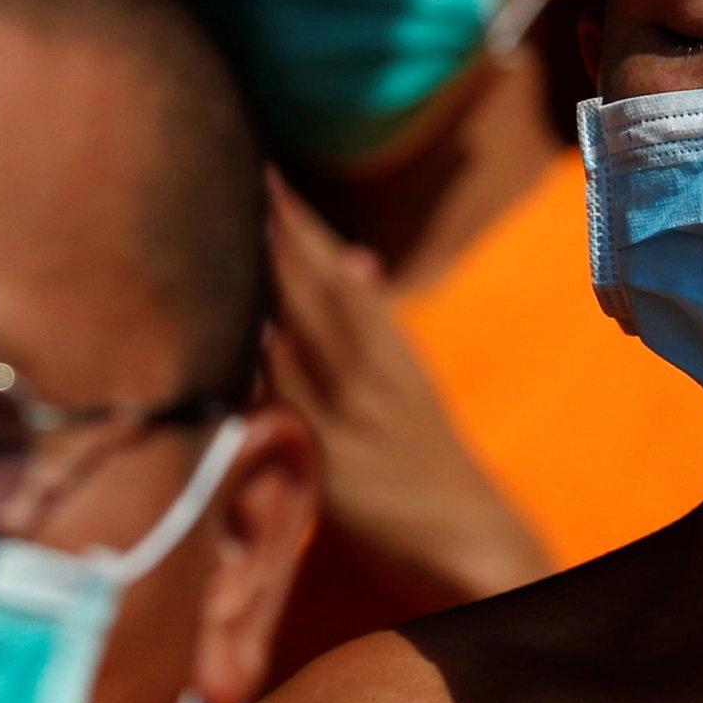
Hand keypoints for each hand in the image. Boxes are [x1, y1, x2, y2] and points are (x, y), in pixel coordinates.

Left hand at [264, 171, 548, 610]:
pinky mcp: (334, 462)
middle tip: (234, 173)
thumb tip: (355, 258)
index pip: (333, 269)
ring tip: (233, 229)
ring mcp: (352, 413)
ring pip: (305, 335)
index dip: (295, 219)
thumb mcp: (409, 379)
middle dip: (277, 232)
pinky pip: (294, 404)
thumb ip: (374, 321)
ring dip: (269, 283)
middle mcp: (374, 369)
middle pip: (317, 288)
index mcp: (390, 345)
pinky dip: (270, 366)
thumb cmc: (427, 458)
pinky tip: (243, 333)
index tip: (257, 166)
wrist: (469, 536)